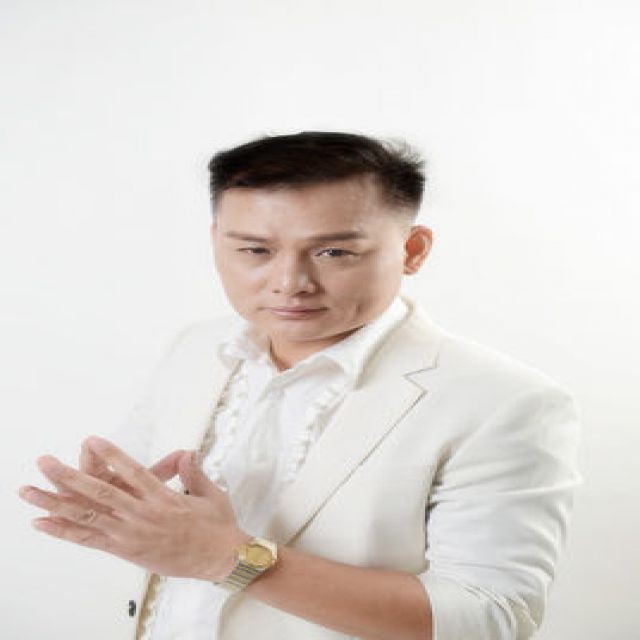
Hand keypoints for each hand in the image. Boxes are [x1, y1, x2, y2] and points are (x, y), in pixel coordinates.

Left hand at [18, 436, 250, 581]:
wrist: (220, 558)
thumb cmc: (217, 525)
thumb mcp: (211, 493)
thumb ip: (194, 472)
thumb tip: (187, 452)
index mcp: (163, 498)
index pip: (133, 472)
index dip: (112, 456)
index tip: (92, 441)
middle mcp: (143, 514)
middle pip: (101, 492)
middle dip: (69, 476)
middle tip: (45, 462)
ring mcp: (132, 534)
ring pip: (88, 516)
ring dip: (56, 503)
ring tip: (30, 492)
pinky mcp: (127, 551)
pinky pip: (89, 540)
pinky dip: (64, 531)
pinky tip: (43, 522)